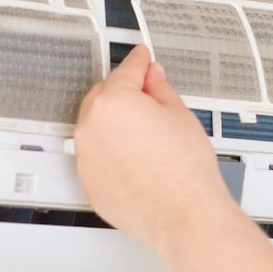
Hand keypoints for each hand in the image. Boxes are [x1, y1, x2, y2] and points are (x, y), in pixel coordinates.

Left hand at [74, 45, 237, 250]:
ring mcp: (86, 156)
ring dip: (116, 125)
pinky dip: (112, 153)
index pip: (126, 71)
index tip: (142, 58)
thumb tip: (152, 78)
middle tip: (149, 98)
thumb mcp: (180, 116)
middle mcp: (91, 126)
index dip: (139, 61)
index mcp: (113, 102)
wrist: (184, 213)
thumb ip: (160, 90)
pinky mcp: (89, 181)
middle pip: (104, 97)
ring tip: (148, 138)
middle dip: (125, 94)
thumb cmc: (186, 171)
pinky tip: (138, 161)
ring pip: (98, 129)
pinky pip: (97, 157)